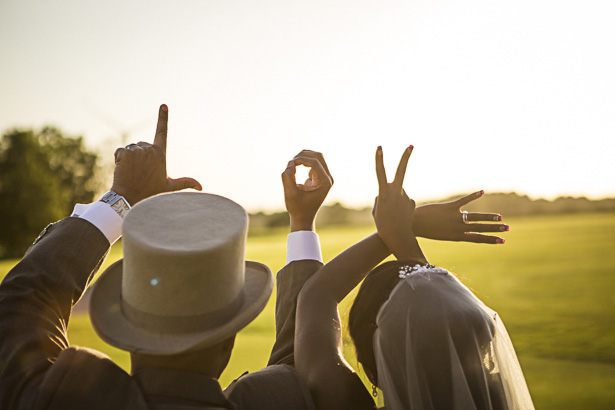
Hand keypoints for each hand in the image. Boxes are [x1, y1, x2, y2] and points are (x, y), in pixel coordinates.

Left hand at [110, 104, 201, 205]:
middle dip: (139, 155)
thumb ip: (185, 182)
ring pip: (131, 148)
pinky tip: (123, 170)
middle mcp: (151, 150)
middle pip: (141, 145)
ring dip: (129, 158)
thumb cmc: (150, 193)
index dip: (163, 118)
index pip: (162, 132)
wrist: (130, 198)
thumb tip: (201, 187)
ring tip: (132, 172)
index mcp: (161, 154)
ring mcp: (138, 151)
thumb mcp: (169, 187)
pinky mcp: (126, 153)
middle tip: (140, 172)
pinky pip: (120, 152)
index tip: (163, 105)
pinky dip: (119, 160)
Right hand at [281, 150, 332, 231]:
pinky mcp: (320, 178)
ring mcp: (325, 178)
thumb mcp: (289, 193)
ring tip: (292, 166)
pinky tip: (295, 170)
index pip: (315, 162)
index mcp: (325, 182)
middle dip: (303, 155)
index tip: (290, 164)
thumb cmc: (297, 208)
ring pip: (316, 158)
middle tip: (291, 162)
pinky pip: (313, 164)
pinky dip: (303, 163)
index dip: (301, 159)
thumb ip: (287, 176)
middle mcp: (328, 178)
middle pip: (318, 156)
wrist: (303, 218)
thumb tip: (291, 162)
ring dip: (303, 157)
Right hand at [373, 146, 425, 262]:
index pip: (380, 172)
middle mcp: (396, 191)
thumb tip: (393, 190)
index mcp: (384, 193)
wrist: (396, 238)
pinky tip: (399, 216)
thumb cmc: (382, 224)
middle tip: (411, 145)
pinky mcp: (411, 202)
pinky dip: (400, 207)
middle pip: (401, 170)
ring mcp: (405, 196)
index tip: (380, 147)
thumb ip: (383, 196)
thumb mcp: (377, 209)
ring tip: (392, 214)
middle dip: (406, 157)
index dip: (379, 159)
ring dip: (394, 200)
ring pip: (397, 192)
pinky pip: (403, 201)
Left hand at [413, 191, 506, 243]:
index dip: (490, 239)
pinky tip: (482, 191)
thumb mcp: (442, 234)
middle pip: (480, 228)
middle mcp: (457, 228)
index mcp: (456, 236)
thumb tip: (465, 223)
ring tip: (500, 217)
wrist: (412, 224)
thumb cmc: (426, 230)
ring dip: (489, 217)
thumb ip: (454, 230)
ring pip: (475, 217)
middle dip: (495, 228)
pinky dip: (473, 195)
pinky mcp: (449, 207)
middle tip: (507, 228)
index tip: (502, 240)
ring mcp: (454, 218)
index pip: (477, 238)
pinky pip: (464, 201)